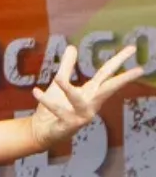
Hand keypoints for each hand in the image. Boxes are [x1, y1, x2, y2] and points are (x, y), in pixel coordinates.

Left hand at [29, 45, 144, 148]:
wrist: (40, 130)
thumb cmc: (54, 108)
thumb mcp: (60, 84)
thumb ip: (66, 67)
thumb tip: (72, 47)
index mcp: (91, 93)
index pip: (107, 74)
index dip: (118, 60)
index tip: (133, 48)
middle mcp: (91, 104)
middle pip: (108, 88)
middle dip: (123, 79)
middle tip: (139, 70)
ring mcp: (81, 115)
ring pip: (79, 101)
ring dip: (67, 89)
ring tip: (57, 78)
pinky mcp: (68, 124)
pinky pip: (57, 110)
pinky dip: (46, 100)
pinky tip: (36, 91)